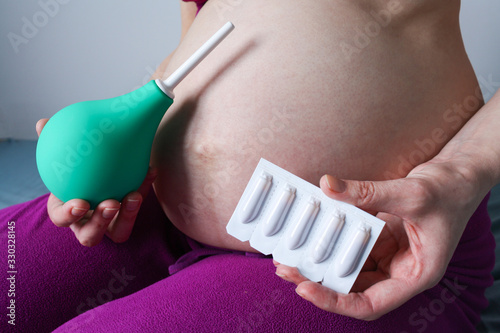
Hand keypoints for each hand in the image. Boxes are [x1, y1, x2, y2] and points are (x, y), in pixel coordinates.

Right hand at [36, 118, 156, 246]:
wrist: (100, 169)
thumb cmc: (75, 166)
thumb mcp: (65, 155)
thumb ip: (53, 141)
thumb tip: (42, 123)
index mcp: (65, 210)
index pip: (60, 218)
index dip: (68, 214)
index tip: (80, 203)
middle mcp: (86, 223)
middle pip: (90, 235)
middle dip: (99, 223)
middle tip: (111, 203)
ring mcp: (109, 225)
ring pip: (119, 232)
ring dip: (127, 216)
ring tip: (134, 195)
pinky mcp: (129, 218)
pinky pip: (137, 210)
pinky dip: (143, 191)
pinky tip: (150, 170)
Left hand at [274, 157, 488, 319]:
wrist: (459, 176)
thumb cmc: (449, 191)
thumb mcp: (410, 193)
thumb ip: (367, 192)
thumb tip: (327, 186)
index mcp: (414, 276)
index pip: (370, 304)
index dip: (336, 302)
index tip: (306, 289)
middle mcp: (399, 271)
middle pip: (353, 289)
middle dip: (318, 281)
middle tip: (285, 267)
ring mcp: (389, 256)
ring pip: (349, 268)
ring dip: (321, 262)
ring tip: (289, 252)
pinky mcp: (381, 239)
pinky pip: (351, 245)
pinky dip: (332, 240)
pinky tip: (311, 232)